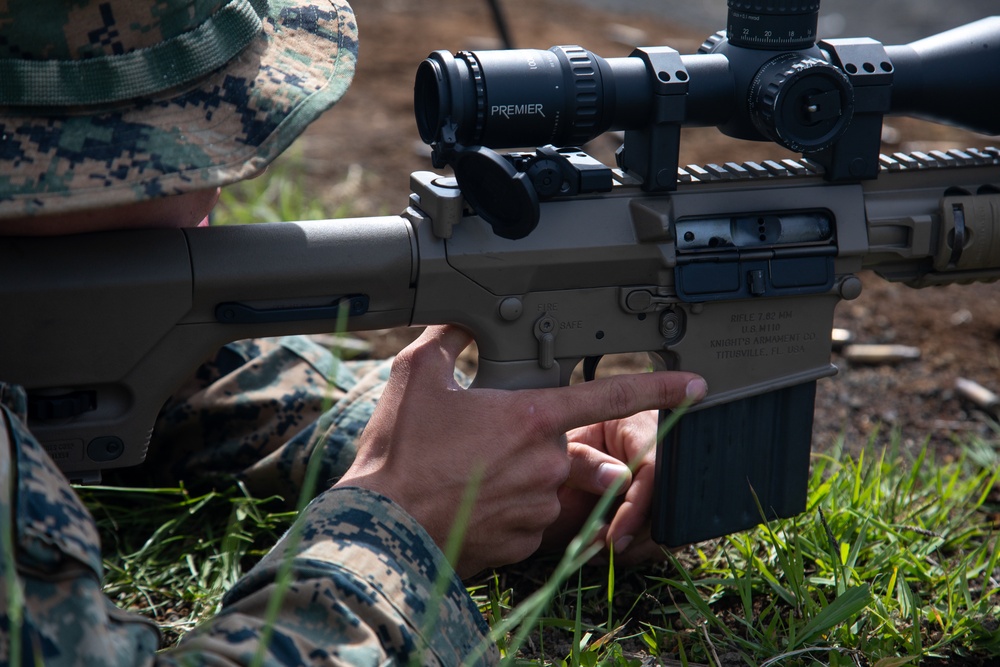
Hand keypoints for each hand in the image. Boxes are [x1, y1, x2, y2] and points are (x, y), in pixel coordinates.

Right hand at [336, 325, 705, 577]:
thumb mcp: (417, 375)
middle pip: (558, 441)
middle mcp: (546, 462)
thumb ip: (451, 338)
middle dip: (525, 438)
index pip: (609, 394)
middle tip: (472, 444)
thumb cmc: (400, 453)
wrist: (382, 525)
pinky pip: (528, 517)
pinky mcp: (526, 541)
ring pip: (542, 480)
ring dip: (513, 474)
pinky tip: (468, 504)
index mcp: (531, 416)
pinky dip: (505, 508)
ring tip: (462, 475)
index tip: (694, 385)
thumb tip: (462, 320)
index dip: (658, 385)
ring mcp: (539, 505)